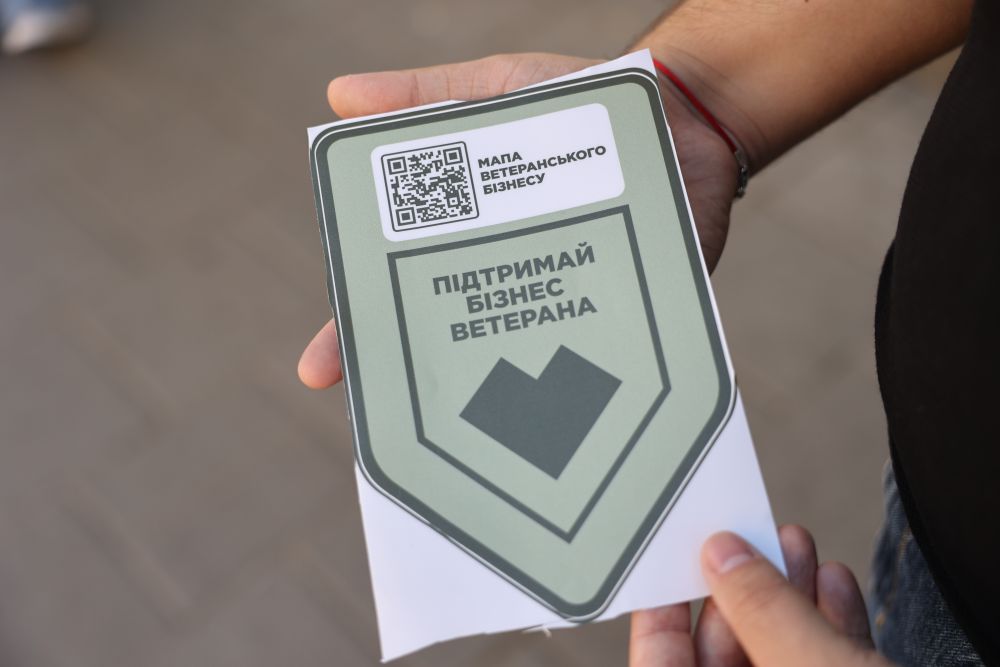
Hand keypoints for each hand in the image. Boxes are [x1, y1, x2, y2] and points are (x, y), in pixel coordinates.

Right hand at [298, 52, 738, 388]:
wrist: (688, 115)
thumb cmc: (583, 99)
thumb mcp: (499, 87)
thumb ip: (426, 94)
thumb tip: (339, 96)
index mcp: (466, 230)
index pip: (393, 285)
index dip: (354, 324)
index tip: (320, 369)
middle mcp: (505, 275)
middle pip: (444, 337)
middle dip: (406, 379)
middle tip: (376, 422)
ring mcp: (560, 300)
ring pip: (509, 363)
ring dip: (483, 401)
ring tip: (457, 435)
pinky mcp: (618, 314)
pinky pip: (588, 359)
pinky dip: (569, 394)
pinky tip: (545, 426)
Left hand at [630, 525, 890, 666]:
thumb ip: (764, 612)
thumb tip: (725, 556)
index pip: (660, 660)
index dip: (659, 607)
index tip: (668, 557)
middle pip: (723, 648)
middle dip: (742, 585)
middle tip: (747, 535)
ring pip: (777, 650)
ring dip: (789, 593)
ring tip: (794, 544)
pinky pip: (821, 662)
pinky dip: (828, 623)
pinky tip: (833, 583)